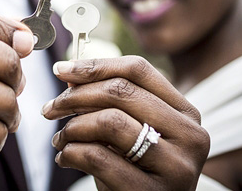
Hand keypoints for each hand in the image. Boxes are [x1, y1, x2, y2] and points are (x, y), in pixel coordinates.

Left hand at [41, 56, 208, 190]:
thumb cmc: (137, 174)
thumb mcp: (131, 133)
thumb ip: (110, 102)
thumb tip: (69, 71)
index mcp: (186, 113)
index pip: (139, 70)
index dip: (96, 66)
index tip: (61, 70)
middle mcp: (190, 136)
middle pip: (121, 92)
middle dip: (75, 96)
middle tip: (51, 108)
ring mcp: (176, 166)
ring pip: (110, 121)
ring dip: (73, 127)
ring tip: (60, 139)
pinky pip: (99, 157)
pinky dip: (72, 153)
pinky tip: (65, 158)